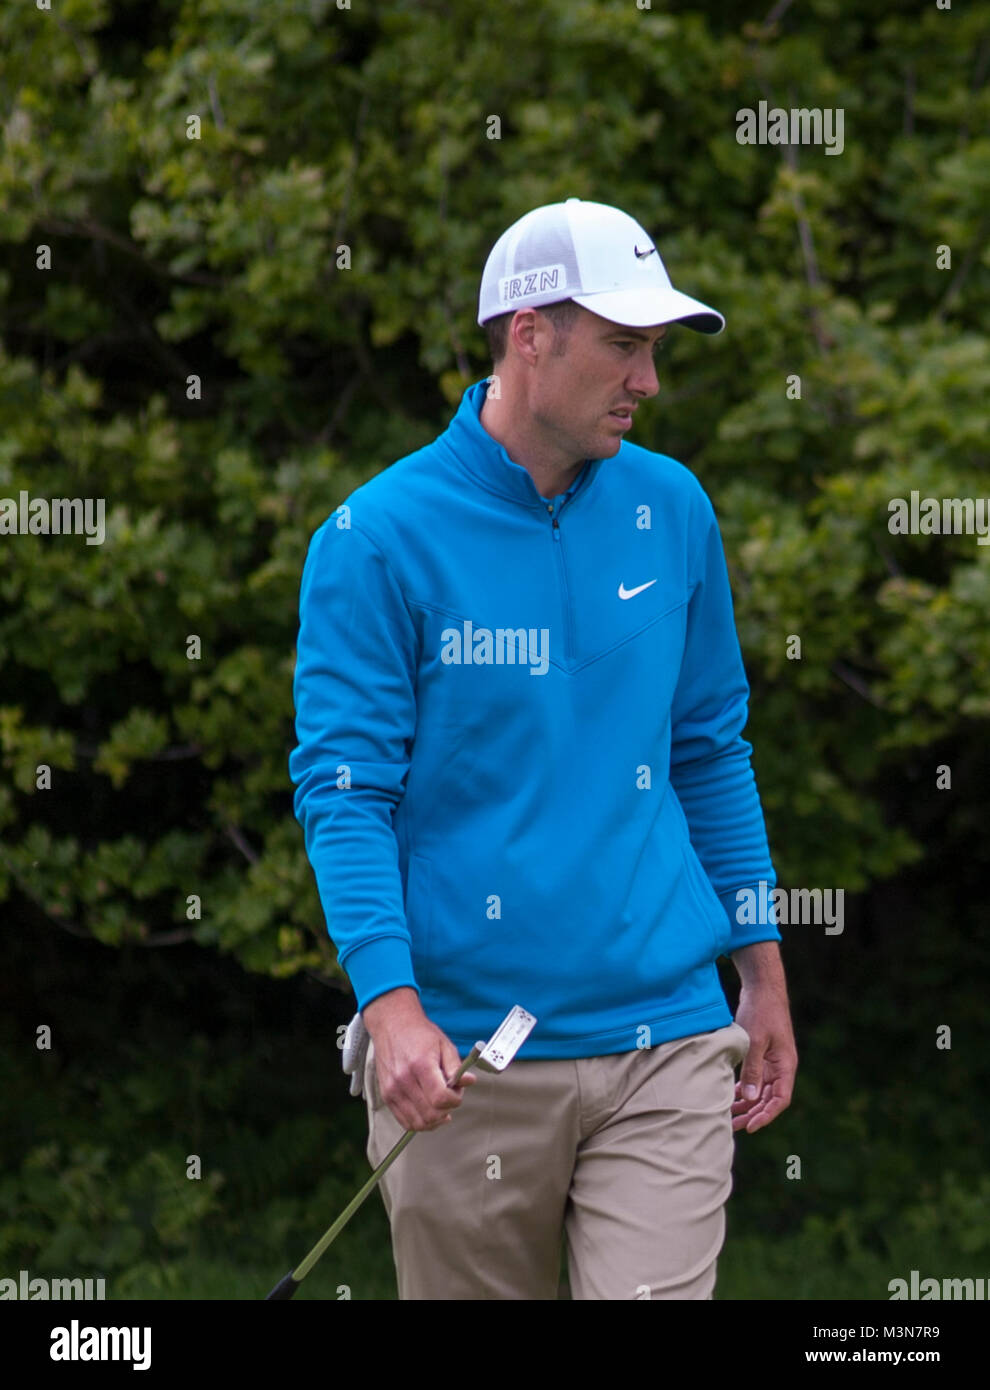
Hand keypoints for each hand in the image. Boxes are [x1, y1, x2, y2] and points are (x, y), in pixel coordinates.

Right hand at [362, 987, 476, 1131]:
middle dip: (447, 1110)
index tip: (457, 1092)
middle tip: (450, 1096)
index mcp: (420, 1065)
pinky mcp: (386, 1095)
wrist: (392, 1025)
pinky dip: (420, 1122)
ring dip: (434, 1120)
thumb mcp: (443, 1044)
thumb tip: (469, 1082)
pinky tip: (428, 1112)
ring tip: (440, 1105)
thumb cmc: (418, 1033)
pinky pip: (405, 1122)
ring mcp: (392, 1090)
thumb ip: (456, 1066)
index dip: (455, 1100)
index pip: (440, 1099)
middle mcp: (404, 1080)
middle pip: (430, 1114)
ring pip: (418, 1123)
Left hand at [731, 983, 797, 1133]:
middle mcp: (781, 1067)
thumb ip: (753, 1070)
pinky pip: (755, 1078)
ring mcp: (772, 1061)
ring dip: (747, 1103)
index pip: (780, 1100)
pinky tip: (731, 1095)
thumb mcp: (755, 1041)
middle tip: (733, 1126)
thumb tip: (750, 1099)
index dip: (766, 1115)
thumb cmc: (761, 1011)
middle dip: (753, 1114)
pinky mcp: (762, 1054)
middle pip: (769, 1099)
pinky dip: (744, 1088)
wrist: (762, 987)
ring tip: (729, 1116)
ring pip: (761, 1090)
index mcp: (785, 1065)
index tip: (751, 1127)